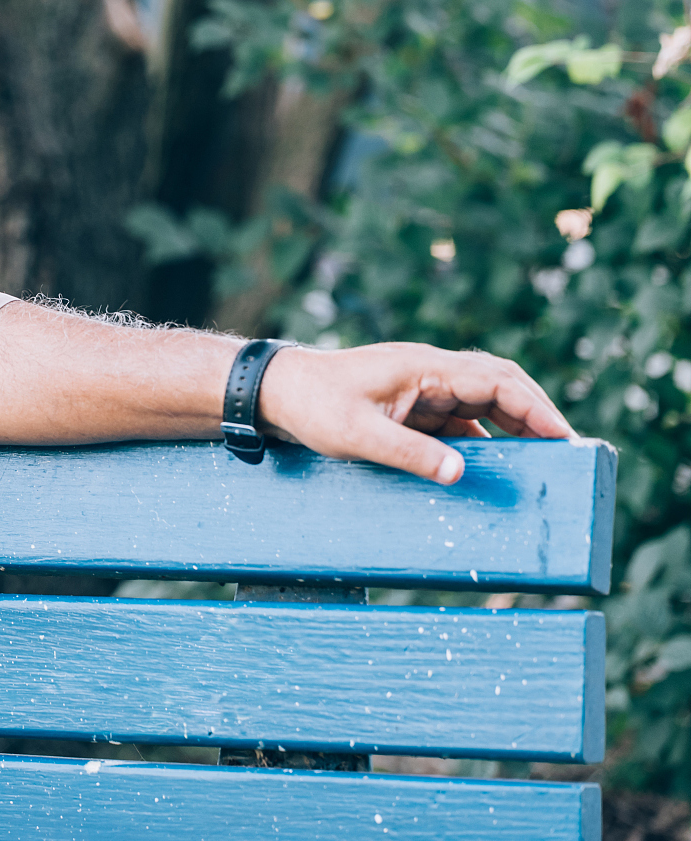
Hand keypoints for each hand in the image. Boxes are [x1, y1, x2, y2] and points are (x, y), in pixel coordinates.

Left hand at [256, 341, 576, 484]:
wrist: (273, 392)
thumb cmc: (311, 406)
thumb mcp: (358, 436)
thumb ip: (409, 453)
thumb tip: (460, 472)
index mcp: (424, 367)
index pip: (495, 380)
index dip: (535, 407)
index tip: (565, 436)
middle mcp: (429, 372)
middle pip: (498, 388)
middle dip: (535, 416)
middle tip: (568, 452)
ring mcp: (420, 388)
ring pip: (481, 404)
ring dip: (512, 429)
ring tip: (542, 463)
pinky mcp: (410, 406)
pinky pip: (458, 421)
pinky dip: (482, 440)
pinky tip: (493, 468)